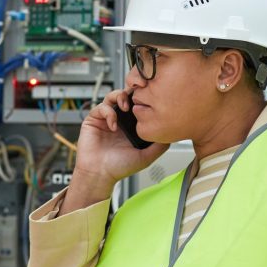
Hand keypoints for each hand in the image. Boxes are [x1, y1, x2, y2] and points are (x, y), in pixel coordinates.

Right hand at [59, 88, 167, 214]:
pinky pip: (100, 107)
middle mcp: (119, 120)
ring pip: (112, 96)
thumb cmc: (120, 167)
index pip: (138, 105)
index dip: (143, 99)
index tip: (151, 97)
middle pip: (125, 96)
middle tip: (138, 96)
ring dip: (119, 97)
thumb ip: (159, 146)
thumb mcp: (146, 157)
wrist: (100, 174)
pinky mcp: (93, 120)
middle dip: (132, 92)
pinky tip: (113, 125)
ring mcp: (106, 119)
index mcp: (131, 125)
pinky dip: (108, 112)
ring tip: (125, 107)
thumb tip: (173, 135)